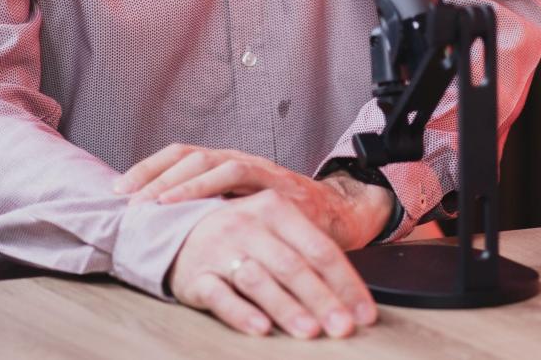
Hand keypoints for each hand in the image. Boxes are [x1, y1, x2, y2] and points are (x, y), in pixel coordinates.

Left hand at [116, 144, 393, 250]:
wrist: (338, 218)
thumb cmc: (284, 219)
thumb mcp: (241, 210)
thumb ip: (211, 209)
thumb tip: (160, 222)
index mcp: (227, 165)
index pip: (181, 155)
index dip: (148, 168)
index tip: (118, 189)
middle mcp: (240, 161)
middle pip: (190, 154)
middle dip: (155, 175)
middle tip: (127, 197)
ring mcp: (260, 170)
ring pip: (212, 162)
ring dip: (180, 182)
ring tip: (153, 203)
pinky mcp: (277, 184)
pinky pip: (240, 178)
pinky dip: (213, 188)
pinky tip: (196, 207)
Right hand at [165, 189, 377, 337]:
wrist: (175, 230)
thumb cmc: (239, 235)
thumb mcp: (274, 230)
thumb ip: (307, 255)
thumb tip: (350, 297)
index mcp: (274, 209)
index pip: (319, 249)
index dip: (346, 283)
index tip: (364, 313)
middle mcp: (247, 225)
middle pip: (293, 266)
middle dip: (322, 299)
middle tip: (344, 328)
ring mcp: (220, 249)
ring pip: (259, 280)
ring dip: (287, 307)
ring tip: (310, 331)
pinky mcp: (196, 276)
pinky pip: (221, 296)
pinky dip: (242, 313)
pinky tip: (261, 328)